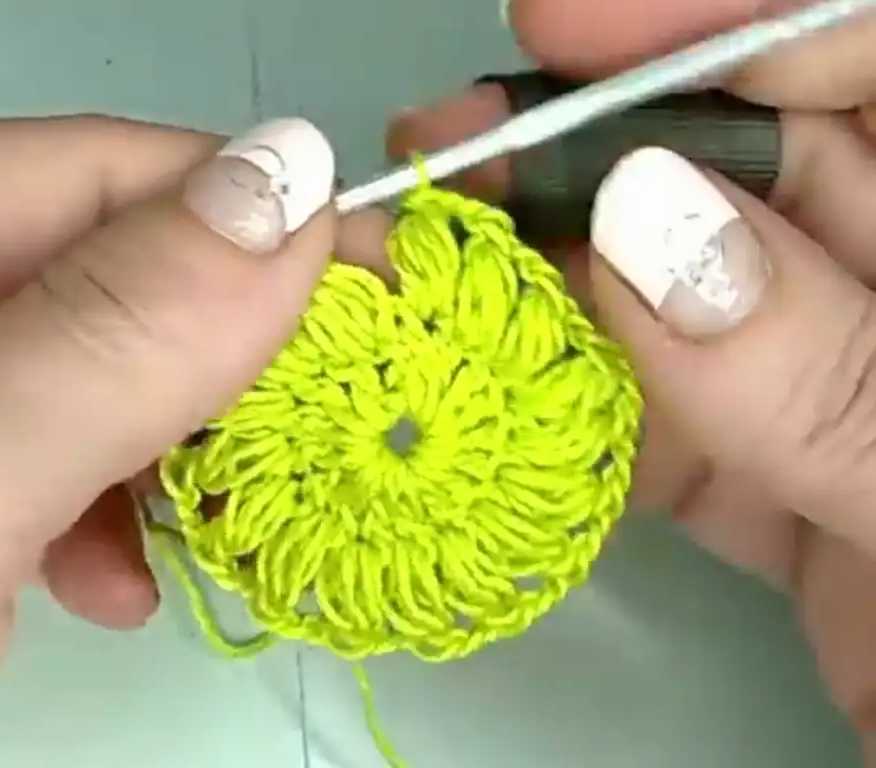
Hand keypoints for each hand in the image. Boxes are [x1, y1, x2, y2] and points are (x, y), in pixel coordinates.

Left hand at [0, 115, 350, 765]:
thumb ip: (103, 342)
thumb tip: (288, 187)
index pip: (74, 174)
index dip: (235, 210)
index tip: (369, 271)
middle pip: (94, 278)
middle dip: (215, 348)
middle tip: (327, 401)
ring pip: (92, 381)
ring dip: (174, 446)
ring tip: (221, 516)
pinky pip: (59, 469)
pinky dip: (115, 521)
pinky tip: (120, 588)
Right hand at [389, 0, 875, 758]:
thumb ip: (823, 371)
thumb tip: (642, 216)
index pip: (866, 65)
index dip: (719, 27)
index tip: (562, 32)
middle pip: (746, 176)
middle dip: (588, 155)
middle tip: (447, 151)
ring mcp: (836, 387)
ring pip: (684, 300)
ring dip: (552, 285)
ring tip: (428, 260)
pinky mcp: (783, 480)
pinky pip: (672, 420)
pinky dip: (577, 408)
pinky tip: (490, 386)